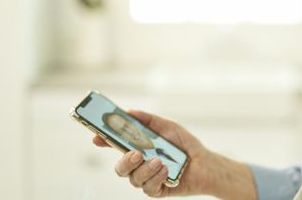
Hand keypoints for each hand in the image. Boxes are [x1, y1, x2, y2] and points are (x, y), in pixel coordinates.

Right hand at [93, 110, 256, 198]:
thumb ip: (148, 120)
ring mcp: (147, 179)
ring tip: (159, 161)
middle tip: (136, 153)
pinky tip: (165, 170)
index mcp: (138, 148)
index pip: (115, 145)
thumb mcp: (166, 126)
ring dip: (145, 169)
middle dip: (124, 161)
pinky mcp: (157, 190)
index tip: (97, 136)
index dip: (104, 140)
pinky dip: (156, 177)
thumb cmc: (184, 144)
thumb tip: (128, 111)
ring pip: (134, 179)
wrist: (204, 162)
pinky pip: (149, 188)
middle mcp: (139, 165)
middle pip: (120, 168)